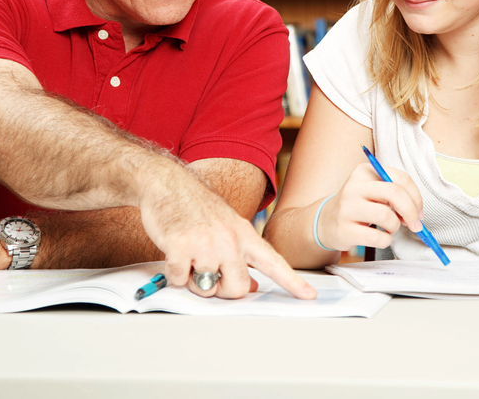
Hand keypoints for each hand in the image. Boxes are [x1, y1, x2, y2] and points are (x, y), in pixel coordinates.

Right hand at [137, 174, 316, 299]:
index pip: (274, 262)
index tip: (310, 296)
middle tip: (209, 275)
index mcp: (245, 234)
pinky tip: (174, 252)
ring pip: (205, 287)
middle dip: (221, 290)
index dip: (293, 282)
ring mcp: (206, 242)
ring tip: (188, 255)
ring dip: (193, 280)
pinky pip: (179, 280)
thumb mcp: (228, 226)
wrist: (168, 183)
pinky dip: (173, 274)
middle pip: (237, 288)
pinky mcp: (181, 245)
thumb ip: (241, 255)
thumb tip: (250, 286)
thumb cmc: (196, 207)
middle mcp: (230, 239)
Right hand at [316, 163, 423, 251]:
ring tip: (390, 229)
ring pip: (387, 216)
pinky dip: (385, 240)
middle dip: (411, 212)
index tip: (419, 212)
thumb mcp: (373, 190)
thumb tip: (417, 212)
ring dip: (395, 227)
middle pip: (395, 193)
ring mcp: (347, 208)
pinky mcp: (344, 229)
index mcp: (365, 171)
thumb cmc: (359, 206)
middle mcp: (354, 186)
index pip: (400, 178)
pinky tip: (380, 238)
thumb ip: (394, 193)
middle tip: (415, 225)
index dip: (416, 197)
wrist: (326, 221)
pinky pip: (377, 237)